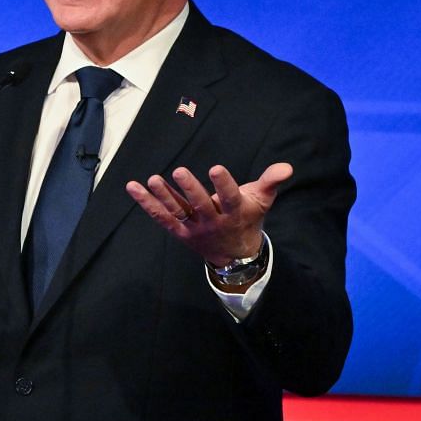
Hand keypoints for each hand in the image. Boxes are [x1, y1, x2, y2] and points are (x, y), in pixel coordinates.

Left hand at [127, 161, 292, 267]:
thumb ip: (271, 181)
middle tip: (180, 171)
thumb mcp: (261, 200)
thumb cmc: (247, 217)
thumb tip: (287, 167)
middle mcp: (213, 221)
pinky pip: (161, 217)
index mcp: (235, 213)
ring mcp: (194, 228)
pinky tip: (133, 187)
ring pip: (178, 211)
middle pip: (200, 205)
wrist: (234, 254)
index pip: (230, 198)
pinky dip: (146, 203)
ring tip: (152, 180)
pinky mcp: (179, 231)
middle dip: (190, 189)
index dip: (224, 185)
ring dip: (163, 196)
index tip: (217, 169)